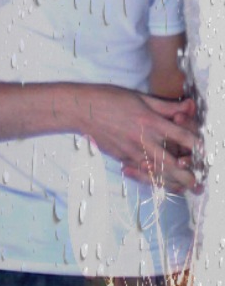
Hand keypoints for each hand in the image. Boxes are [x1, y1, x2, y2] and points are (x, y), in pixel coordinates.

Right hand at [80, 87, 203, 193]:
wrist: (82, 110)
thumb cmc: (110, 99)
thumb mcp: (141, 98)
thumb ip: (166, 106)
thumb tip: (188, 106)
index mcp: (150, 121)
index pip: (180, 136)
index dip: (195, 145)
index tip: (204, 150)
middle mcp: (142, 140)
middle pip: (170, 163)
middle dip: (186, 174)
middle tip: (198, 181)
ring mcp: (131, 152)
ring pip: (156, 173)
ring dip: (172, 182)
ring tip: (185, 188)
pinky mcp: (121, 158)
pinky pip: (140, 172)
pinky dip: (152, 179)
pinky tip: (162, 183)